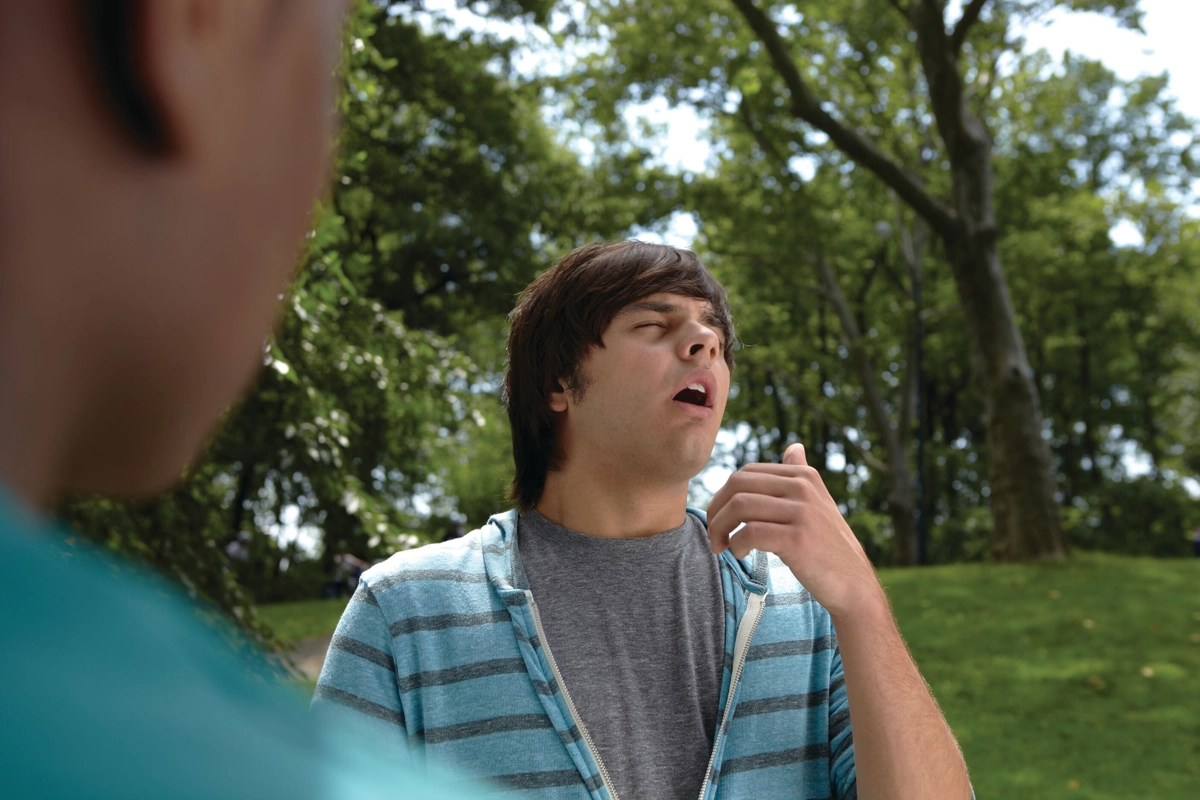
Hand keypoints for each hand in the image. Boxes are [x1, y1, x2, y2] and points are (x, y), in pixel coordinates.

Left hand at [707, 443, 885, 618]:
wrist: (853, 583)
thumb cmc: (827, 545)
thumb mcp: (818, 503)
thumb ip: (801, 474)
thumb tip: (794, 447)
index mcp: (804, 475)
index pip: (746, 473)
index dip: (723, 495)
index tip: (719, 518)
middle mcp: (803, 487)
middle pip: (737, 485)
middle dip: (716, 509)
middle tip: (714, 534)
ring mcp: (802, 512)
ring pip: (739, 506)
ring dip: (719, 528)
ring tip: (720, 546)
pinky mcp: (797, 539)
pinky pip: (749, 532)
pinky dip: (735, 544)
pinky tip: (740, 553)